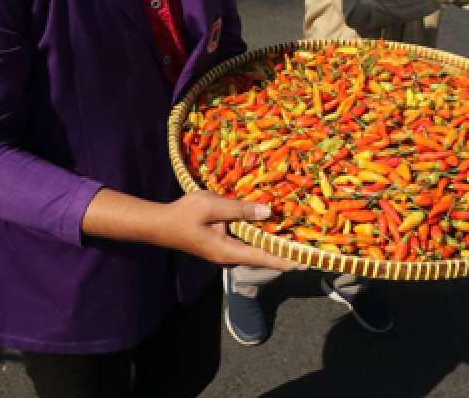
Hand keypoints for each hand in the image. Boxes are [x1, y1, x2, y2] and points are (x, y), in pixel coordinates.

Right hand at [153, 191, 306, 270]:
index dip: (286, 259)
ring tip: (298, 236)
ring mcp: (226, 252)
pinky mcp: (223, 245)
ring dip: (274, 243)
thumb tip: (267, 212)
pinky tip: (272, 227)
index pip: (264, 258)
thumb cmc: (184, 214)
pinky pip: (247, 243)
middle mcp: (230, 257)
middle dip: (285, 251)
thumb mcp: (213, 206)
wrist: (160, 224)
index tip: (306, 262)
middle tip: (309, 245)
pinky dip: (261, 237)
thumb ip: (240, 209)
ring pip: (256, 250)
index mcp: (228, 251)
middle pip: (263, 256)